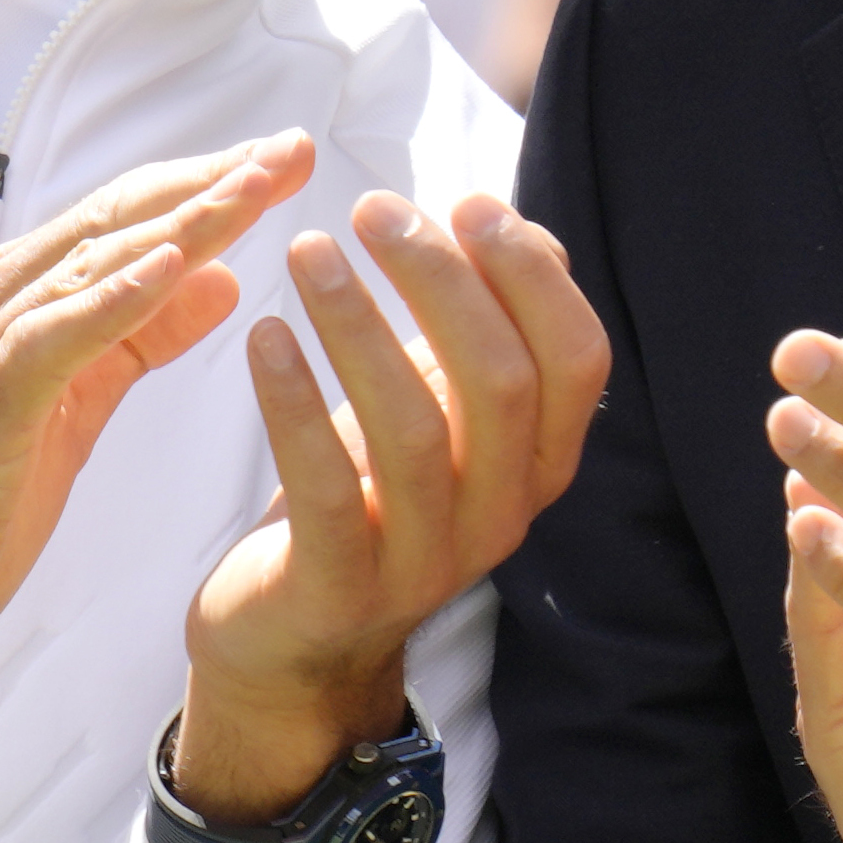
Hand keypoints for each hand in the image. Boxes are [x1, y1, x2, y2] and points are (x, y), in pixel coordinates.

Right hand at [0, 138, 307, 776]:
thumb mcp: (68, 418)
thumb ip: (135, 345)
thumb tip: (218, 281)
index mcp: (8, 309)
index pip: (120, 222)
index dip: (205, 186)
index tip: (286, 157)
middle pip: (111, 224)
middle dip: (209, 183)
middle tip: (294, 147)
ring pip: (85, 268)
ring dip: (179, 223)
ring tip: (257, 186)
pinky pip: (45, 344)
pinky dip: (107, 299)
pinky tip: (172, 268)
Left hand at [173, 192, 605, 823]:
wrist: (292, 641)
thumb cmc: (366, 498)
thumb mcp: (440, 414)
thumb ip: (485, 334)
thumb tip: (523, 231)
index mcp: (539, 466)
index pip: (577, 359)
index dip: (530, 273)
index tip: (464, 201)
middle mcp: (501, 517)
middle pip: (501, 383)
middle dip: (440, 280)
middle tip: (372, 210)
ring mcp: (425, 563)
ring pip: (415, 431)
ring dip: (359, 325)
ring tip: (308, 252)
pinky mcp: (339, 591)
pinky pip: (323, 489)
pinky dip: (293, 401)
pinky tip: (264, 333)